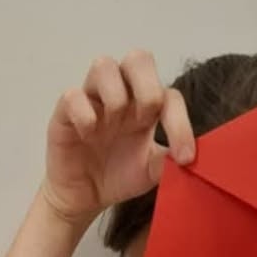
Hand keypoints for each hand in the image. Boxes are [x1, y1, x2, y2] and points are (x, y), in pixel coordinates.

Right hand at [44, 50, 194, 227]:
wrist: (83, 198)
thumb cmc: (117, 177)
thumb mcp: (151, 172)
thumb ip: (169, 160)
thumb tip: (191, 155)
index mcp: (146, 107)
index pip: (170, 95)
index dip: (181, 122)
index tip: (184, 157)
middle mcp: (122, 95)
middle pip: (138, 58)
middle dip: (147, 87)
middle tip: (144, 120)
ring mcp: (92, 100)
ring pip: (104, 65)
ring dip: (115, 96)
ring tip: (113, 125)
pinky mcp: (65, 112)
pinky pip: (73, 95)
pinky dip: (84, 114)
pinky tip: (88, 136)